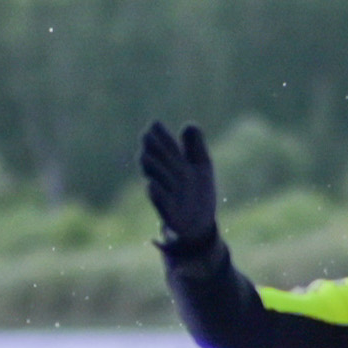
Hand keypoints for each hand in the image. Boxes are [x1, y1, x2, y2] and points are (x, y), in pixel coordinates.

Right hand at [137, 120, 219, 247]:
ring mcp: (165, 194)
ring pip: (155, 178)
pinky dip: (156, 193)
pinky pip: (159, 202)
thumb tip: (189, 125)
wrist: (200, 223)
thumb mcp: (201, 166)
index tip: (155, 124)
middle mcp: (165, 178)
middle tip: (147, 136)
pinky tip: (151, 185)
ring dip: (153, 167)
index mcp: (172, 164)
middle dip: (153, 149)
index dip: (158, 136)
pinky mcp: (168, 212)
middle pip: (155, 159)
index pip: (163, 147)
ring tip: (146, 156)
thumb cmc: (197, 191)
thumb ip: (195, 147)